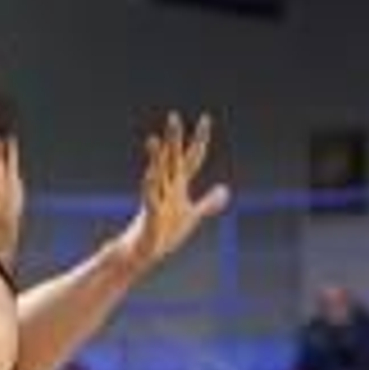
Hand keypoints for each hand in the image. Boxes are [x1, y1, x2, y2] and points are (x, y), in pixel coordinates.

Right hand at [113, 112, 230, 275]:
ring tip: (153, 140)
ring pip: (157, 176)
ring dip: (155, 159)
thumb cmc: (165, 232)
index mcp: (178, 187)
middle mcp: (167, 189)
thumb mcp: (192, 215)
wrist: (143, 253)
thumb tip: (225, 189)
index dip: (200, 139)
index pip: (192, 158)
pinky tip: (149, 175)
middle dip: (174, 139)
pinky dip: (149, 189)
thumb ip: (209, 202)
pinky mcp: (149, 218)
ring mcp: (157, 202)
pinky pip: (149, 201)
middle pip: (171, 160)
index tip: (206, 118)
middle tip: (174, 116)